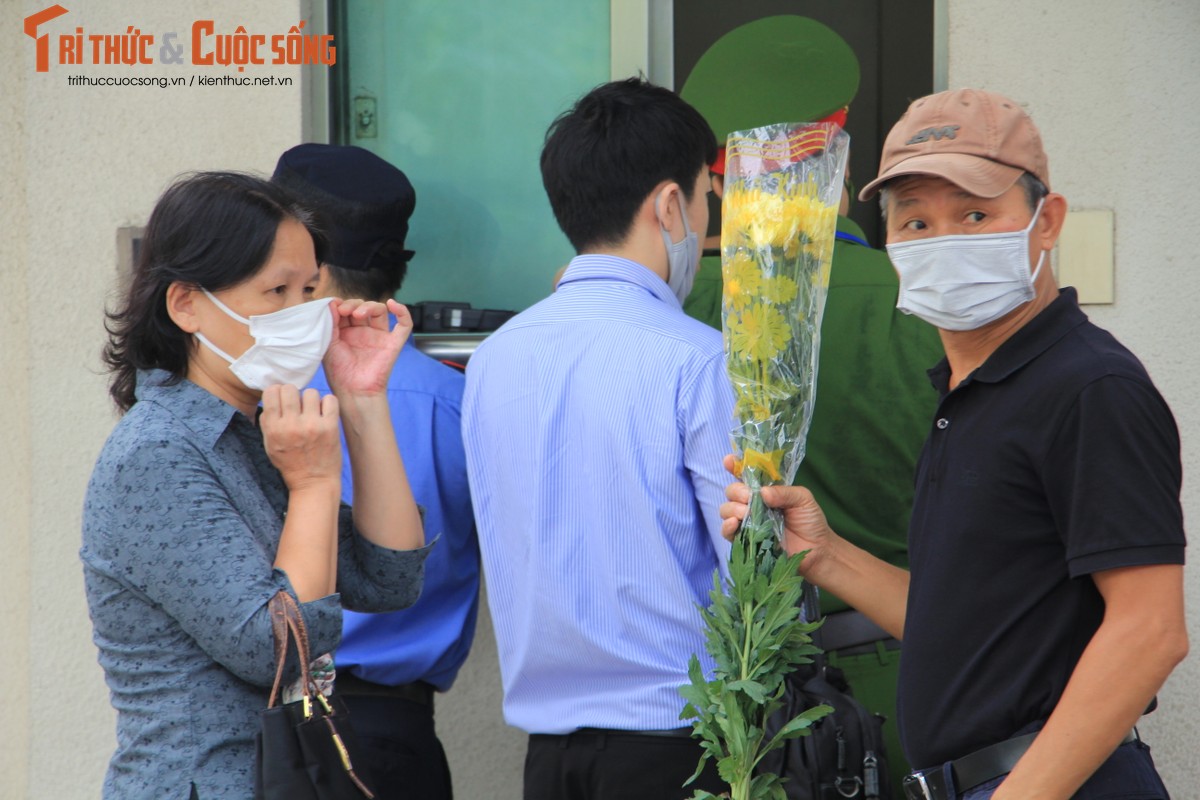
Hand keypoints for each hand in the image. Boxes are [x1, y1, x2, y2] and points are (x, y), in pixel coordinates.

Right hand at [260, 385, 341, 492]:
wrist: (314, 483)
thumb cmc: (291, 463)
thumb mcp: (270, 445)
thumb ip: (267, 421)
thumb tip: (272, 395)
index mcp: (274, 429)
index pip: (271, 391)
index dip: (277, 393)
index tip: (282, 401)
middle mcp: (291, 425)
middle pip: (290, 389)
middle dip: (293, 395)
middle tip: (298, 407)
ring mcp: (312, 425)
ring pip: (310, 392)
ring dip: (311, 400)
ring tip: (312, 413)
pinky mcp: (330, 427)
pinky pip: (330, 399)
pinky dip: (328, 404)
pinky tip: (324, 414)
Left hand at [323, 298, 412, 396]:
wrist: (352, 391)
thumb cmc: (339, 372)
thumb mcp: (329, 343)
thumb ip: (331, 323)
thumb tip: (333, 302)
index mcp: (347, 332)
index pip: (348, 309)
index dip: (342, 304)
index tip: (334, 306)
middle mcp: (364, 332)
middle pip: (363, 307)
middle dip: (353, 305)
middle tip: (344, 312)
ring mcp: (379, 337)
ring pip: (380, 311)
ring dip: (370, 306)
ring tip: (358, 313)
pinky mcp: (393, 344)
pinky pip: (404, 326)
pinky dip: (402, 312)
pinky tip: (392, 304)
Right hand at [719, 454, 836, 573]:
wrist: (816, 550)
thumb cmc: (810, 521)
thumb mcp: (803, 499)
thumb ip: (783, 492)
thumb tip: (762, 492)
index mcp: (765, 490)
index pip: (745, 474)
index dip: (734, 465)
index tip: (728, 461)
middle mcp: (752, 504)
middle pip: (732, 491)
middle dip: (736, 491)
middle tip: (748, 497)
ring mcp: (747, 522)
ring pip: (726, 510)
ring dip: (732, 508)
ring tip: (747, 513)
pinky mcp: (745, 541)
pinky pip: (727, 532)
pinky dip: (726, 526)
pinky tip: (734, 523)